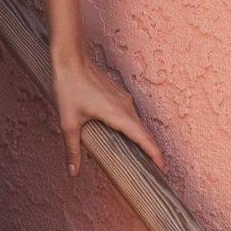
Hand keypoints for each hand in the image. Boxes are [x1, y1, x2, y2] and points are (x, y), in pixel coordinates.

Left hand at [49, 46, 165, 178]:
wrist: (70, 58)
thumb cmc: (69, 87)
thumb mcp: (68, 122)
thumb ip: (72, 149)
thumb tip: (73, 172)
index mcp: (118, 114)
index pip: (143, 137)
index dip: (155, 154)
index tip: (163, 168)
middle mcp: (125, 106)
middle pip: (144, 132)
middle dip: (151, 150)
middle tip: (154, 170)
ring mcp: (123, 99)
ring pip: (137, 123)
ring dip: (142, 139)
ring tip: (143, 156)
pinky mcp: (118, 94)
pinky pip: (130, 115)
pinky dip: (133, 128)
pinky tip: (125, 136)